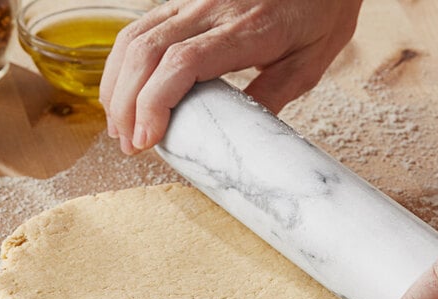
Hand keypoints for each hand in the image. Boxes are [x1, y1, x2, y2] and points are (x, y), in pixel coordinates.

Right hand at [99, 0, 362, 153]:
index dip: (155, 103)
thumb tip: (236, 136)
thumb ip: (272, 95)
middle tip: (129, 145)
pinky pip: (141, 27)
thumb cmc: (319, 11)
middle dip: (127, 105)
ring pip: (136, 38)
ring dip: (118, 86)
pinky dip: (123, 63)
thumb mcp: (308, 63)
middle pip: (148, 52)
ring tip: (119, 127)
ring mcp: (193, 0)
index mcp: (247, 29)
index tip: (148, 139)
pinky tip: (122, 90)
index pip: (183, 63)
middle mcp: (211, 8)